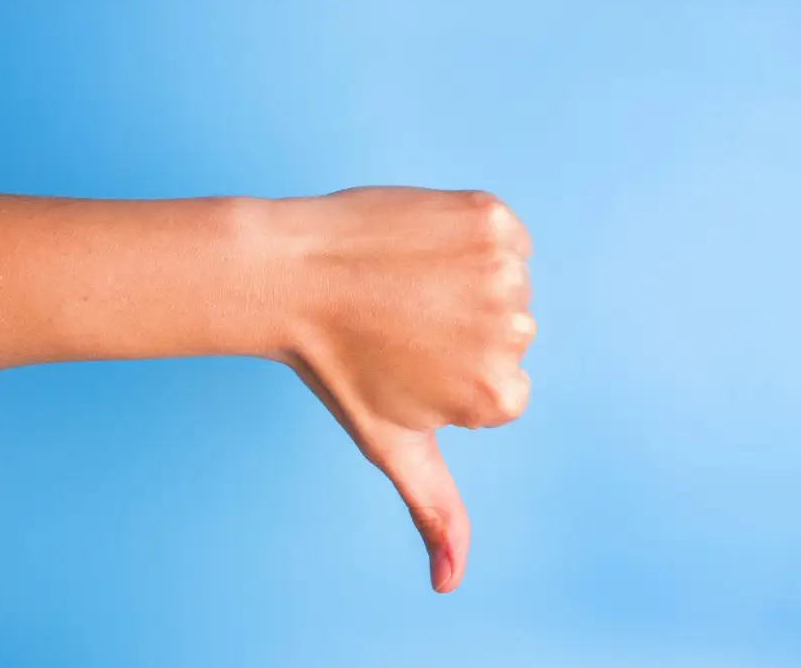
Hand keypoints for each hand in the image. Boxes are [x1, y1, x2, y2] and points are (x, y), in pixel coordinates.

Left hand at [277, 187, 534, 592]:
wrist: (287, 275)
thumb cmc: (337, 364)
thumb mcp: (392, 444)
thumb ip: (436, 509)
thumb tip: (449, 585)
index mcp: (498, 394)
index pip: (501, 387)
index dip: (450, 374)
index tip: (404, 360)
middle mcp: (514, 330)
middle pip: (508, 334)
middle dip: (462, 329)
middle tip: (399, 320)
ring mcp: (504, 269)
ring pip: (506, 283)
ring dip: (465, 281)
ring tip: (405, 285)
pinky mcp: (490, 215)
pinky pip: (503, 234)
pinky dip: (470, 236)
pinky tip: (420, 248)